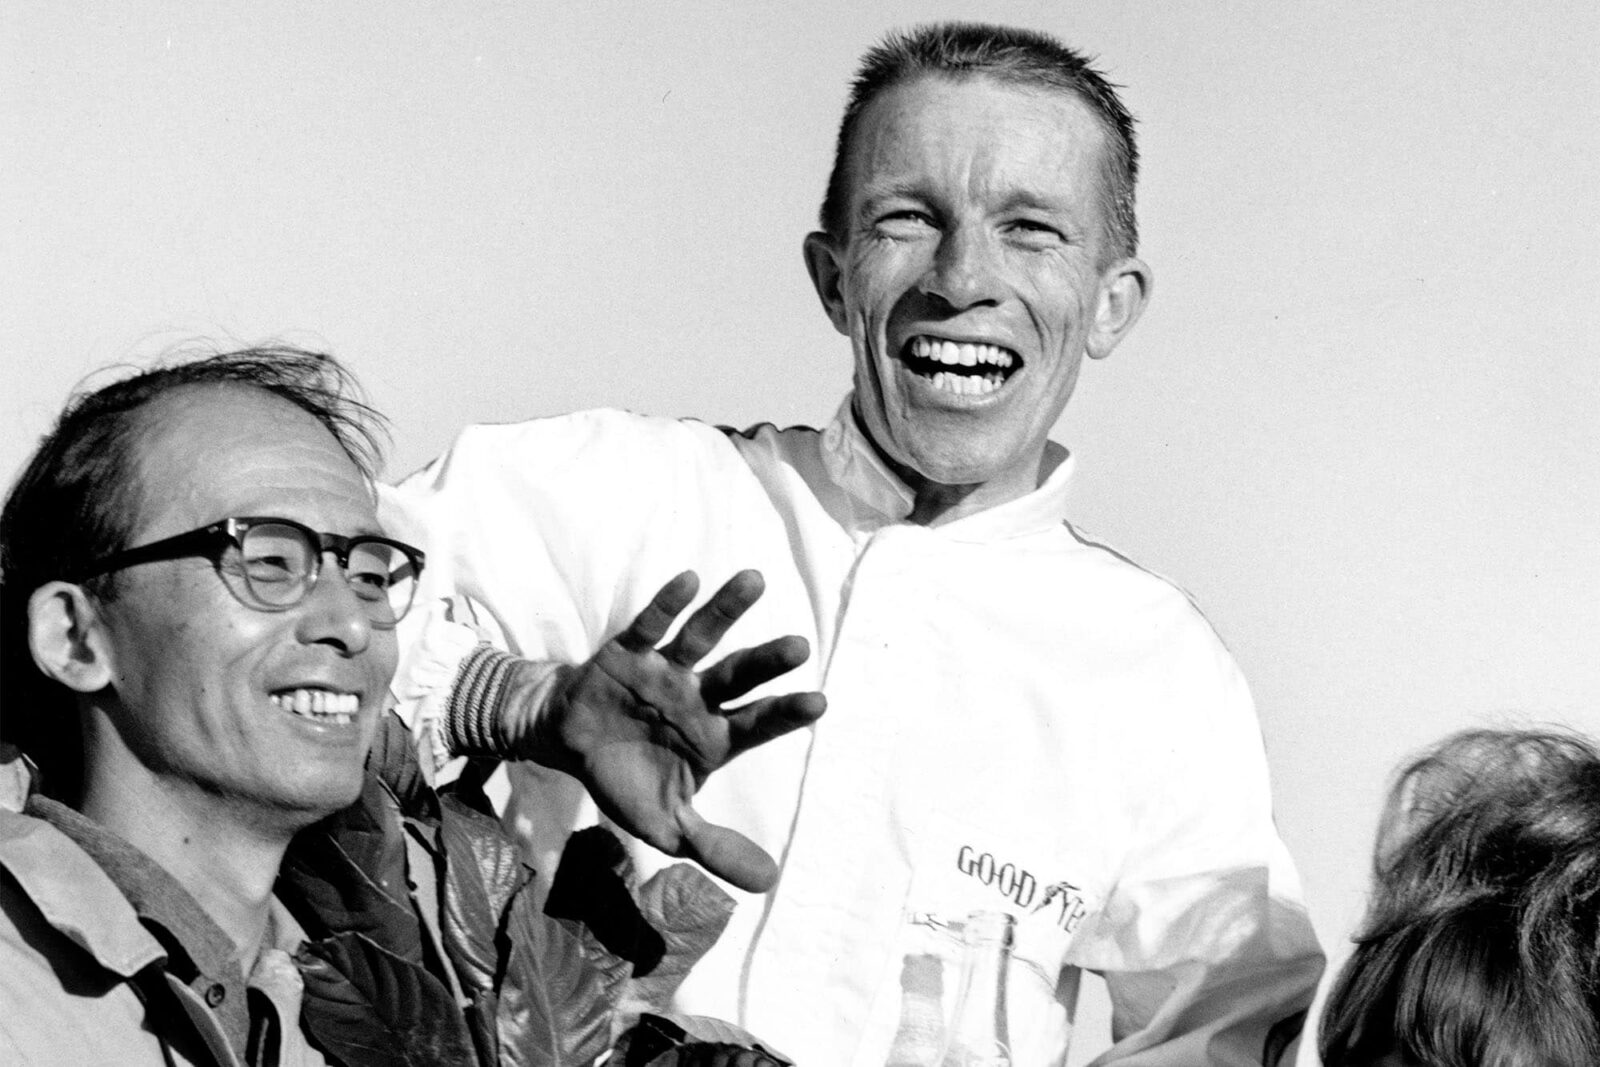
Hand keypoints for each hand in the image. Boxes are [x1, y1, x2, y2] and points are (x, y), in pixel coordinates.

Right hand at [507, 569, 824, 892]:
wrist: (567, 743)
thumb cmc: (626, 780)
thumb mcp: (666, 825)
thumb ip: (715, 848)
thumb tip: (770, 883)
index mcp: (713, 737)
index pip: (756, 724)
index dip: (784, 714)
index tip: (820, 701)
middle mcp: (697, 698)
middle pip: (738, 675)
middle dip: (766, 661)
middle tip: (800, 645)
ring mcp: (665, 671)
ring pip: (702, 637)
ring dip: (725, 611)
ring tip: (755, 580)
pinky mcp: (628, 652)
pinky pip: (650, 624)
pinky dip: (667, 603)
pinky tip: (689, 578)